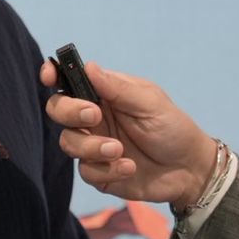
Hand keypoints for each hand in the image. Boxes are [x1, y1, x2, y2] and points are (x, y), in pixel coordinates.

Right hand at [40, 60, 218, 208]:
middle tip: (94, 115)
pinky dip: (106, 170)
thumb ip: (118, 88)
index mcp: (105, 94)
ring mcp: (94, 145)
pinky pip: (86, 171)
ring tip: (120, 151)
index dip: (54, 75)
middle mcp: (94, 118)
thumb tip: (88, 66)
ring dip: (91, 146)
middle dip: (70, 112)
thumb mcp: (150, 103)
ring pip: (68, 142)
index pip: (70, 81)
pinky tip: (130, 167)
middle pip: (58, 109)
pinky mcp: (99, 172)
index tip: (49, 76)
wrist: (189, 169)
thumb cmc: (173, 128)